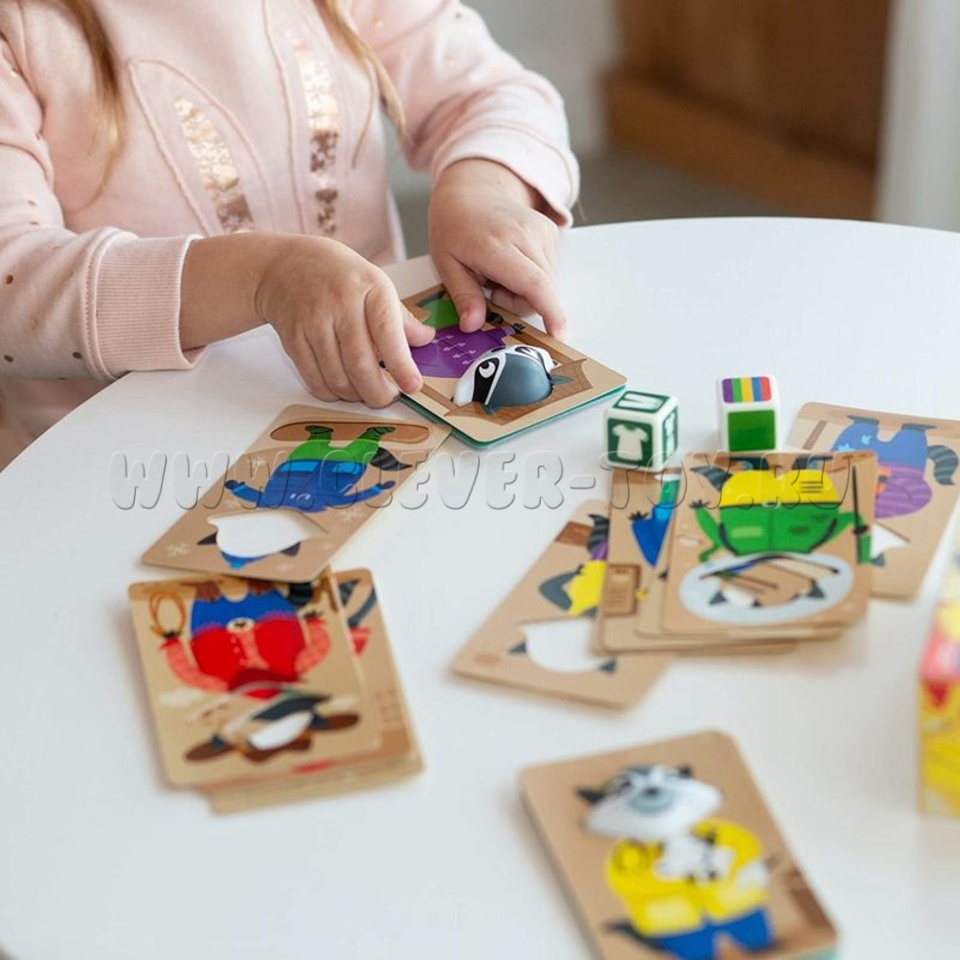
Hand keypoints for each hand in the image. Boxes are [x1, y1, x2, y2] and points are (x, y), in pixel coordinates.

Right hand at [256, 237, 432, 405]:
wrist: (285, 265)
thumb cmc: (339, 275)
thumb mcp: (377, 284)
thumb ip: (401, 317)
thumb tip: (426, 339)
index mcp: (370, 288)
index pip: (388, 332)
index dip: (401, 365)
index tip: (413, 386)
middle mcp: (340, 304)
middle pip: (360, 364)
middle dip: (378, 393)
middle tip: (388, 398)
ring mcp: (313, 322)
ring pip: (337, 378)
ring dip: (355, 396)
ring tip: (365, 392)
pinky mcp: (293, 339)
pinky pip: (314, 379)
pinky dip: (331, 393)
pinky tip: (341, 387)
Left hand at [428, 159, 566, 337]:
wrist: (471, 192)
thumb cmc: (455, 229)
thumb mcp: (446, 264)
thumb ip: (463, 296)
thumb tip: (472, 326)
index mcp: (496, 245)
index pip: (533, 283)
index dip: (550, 312)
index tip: (560, 334)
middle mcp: (525, 235)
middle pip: (543, 289)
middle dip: (521, 303)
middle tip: (492, 291)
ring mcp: (542, 230)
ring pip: (548, 283)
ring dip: (526, 291)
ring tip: (500, 273)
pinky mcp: (551, 231)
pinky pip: (550, 271)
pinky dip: (533, 277)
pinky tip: (513, 264)